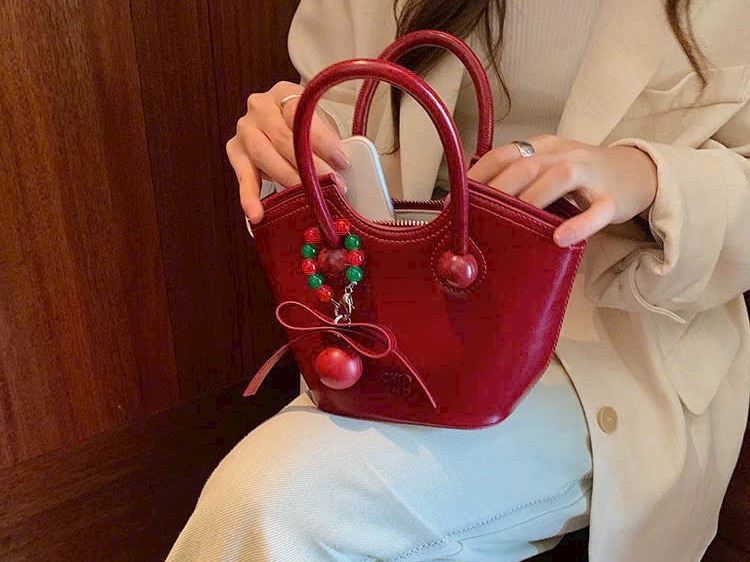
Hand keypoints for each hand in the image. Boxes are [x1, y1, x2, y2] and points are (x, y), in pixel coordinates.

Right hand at [226, 81, 349, 223]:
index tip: (341, 161)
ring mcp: (244, 130)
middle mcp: (259, 107)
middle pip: (282, 136)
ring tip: (307, 196)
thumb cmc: (305, 126)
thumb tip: (343, 167)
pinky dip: (249, 197)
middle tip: (330, 183)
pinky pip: (243, 176)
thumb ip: (329, 140)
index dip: (321, 139)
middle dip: (309, 164)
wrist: (282, 123)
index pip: (299, 113)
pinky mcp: (236, 153)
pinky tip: (256, 213)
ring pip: (263, 154)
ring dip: (287, 178)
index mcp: (284, 93)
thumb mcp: (321, 124)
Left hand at [467, 135, 657, 246]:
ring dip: (532, 200)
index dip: (480, 172)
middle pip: (529, 165)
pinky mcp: (612, 199)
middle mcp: (565, 154)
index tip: (458, 194)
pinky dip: (578, 224)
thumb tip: (475, 206)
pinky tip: (560, 238)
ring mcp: (591, 174)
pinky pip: (596, 211)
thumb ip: (520, 180)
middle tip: (477, 214)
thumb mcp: (548, 168)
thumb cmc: (582, 178)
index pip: (506, 153)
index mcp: (545, 148)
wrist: (637, 172)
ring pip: (560, 177)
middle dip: (499, 188)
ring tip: (510, 223)